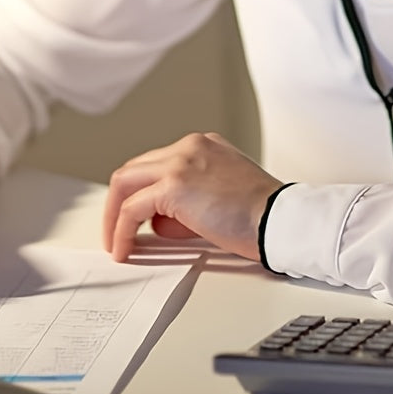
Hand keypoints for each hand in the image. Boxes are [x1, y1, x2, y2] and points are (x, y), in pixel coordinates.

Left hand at [102, 133, 282, 262]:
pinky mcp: (173, 185)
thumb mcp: (223, 190)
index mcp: (205, 145)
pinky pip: (131, 209)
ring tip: (117, 242)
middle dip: (118, 202)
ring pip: (125, 182)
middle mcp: (190, 146)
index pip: (158, 163)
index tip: (136, 216)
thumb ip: (191, 195)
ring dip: (114, 216)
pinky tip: (123, 249)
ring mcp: (180, 161)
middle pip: (135, 168)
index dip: (141, 191)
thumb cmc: (261, 212)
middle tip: (117, 230)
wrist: (278, 217)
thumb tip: (162, 220)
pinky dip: (121, 231)